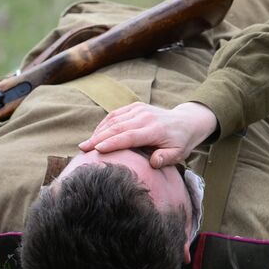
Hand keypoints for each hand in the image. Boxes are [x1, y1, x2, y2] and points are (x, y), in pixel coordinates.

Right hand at [78, 101, 217, 168]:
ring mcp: (140, 110)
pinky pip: (116, 114)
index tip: (97, 149)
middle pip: (117, 127)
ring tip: (85, 144)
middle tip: (82, 149)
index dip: (112, 142)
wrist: (186, 122)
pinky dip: (104, 124)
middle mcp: (145, 117)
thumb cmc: (180, 142)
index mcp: (155, 129)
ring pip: (114, 119)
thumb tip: (153, 162)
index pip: (130, 136)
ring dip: (98, 131)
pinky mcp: (135, 107)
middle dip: (98, 138)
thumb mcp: (178, 153)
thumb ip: (166, 158)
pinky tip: (96, 135)